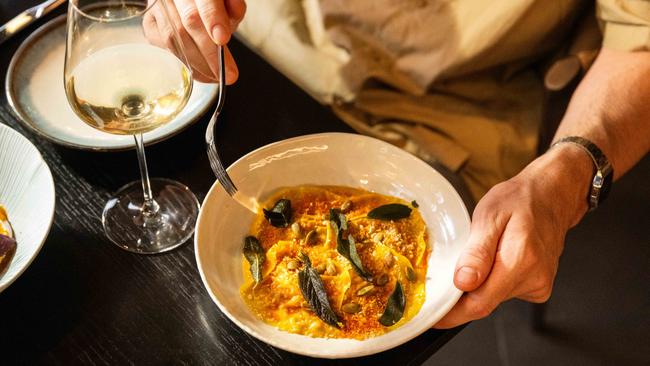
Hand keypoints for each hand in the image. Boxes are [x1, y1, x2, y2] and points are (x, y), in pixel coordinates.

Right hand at [143, 0, 245, 82]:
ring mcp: (158, 9)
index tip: (222, 39)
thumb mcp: (226, 2)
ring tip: (217, 76)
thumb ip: (233, 5)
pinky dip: (185, 65)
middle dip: (210, 52)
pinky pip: (165, 49)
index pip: (204, 1)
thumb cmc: (210, 5)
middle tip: (228, 73)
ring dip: (198, 63)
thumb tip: (235, 11)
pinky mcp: (150, 25)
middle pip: (188, 22)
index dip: (213, 18)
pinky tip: (201, 73)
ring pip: (175, 38)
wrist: (190, 5)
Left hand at [434, 145, 592, 327]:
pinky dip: (492, 280)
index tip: (432, 316)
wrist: (552, 196)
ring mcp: (539, 285)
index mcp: (521, 260)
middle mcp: (534, 278)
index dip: (452, 314)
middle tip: (448, 270)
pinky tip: (497, 258)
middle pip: (484, 302)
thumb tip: (463, 282)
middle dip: (461, 293)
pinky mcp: (538, 287)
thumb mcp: (489, 215)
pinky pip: (504, 292)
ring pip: (493, 297)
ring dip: (478, 282)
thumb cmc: (520, 200)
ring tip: (484, 251)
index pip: (480, 303)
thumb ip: (476, 251)